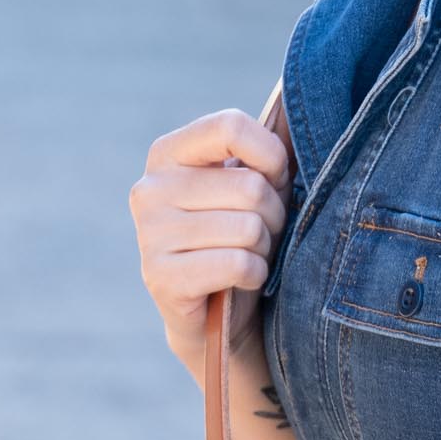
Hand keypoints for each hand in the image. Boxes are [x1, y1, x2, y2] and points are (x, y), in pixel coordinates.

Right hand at [130, 108, 288, 373]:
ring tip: (247, 255)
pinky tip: (240, 280)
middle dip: (273, 215)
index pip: (230, 126)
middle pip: (250, 186)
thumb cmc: (239, 238)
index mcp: (168, 154)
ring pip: (248, 228)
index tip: (276, 179)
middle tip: (260, 233)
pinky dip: (255, 275)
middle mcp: (150, 188)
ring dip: (263, 248)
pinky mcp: (160, 277)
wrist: (213, 317)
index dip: (271, 155)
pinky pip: (238, 264)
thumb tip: (291, 122)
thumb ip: (264, 155)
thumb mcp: (250, 187)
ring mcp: (149, 233)